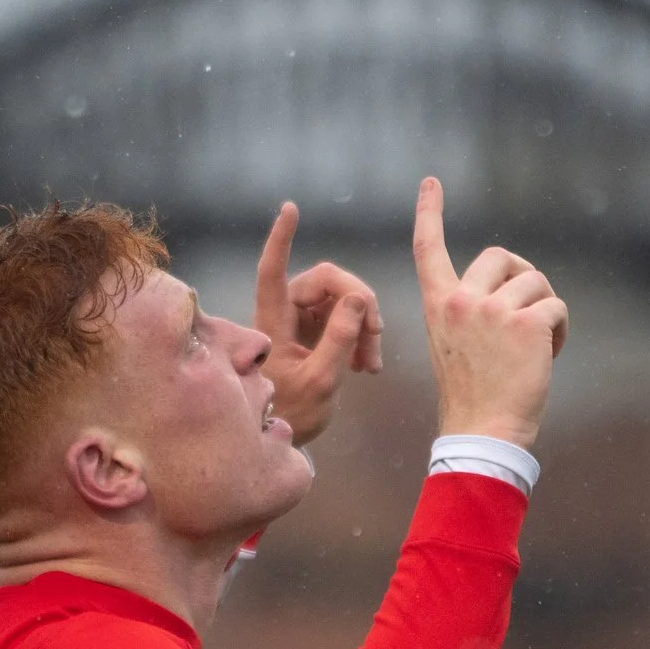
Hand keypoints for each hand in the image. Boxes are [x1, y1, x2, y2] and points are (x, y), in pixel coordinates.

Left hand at [255, 202, 381, 444]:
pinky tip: (366, 366)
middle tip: (376, 340)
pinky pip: (344, 321)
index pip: (273, 270)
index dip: (281, 238)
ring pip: (341, 301)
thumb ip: (339, 339)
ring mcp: (300, 323)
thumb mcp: (320, 381)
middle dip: (359, 305)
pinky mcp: (313, 335)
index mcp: (273, 320)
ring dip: (363, 326)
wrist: (280, 439)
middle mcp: (284, 313)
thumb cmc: (290, 414)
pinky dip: (359, 338)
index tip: (290, 208)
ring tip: (371, 365)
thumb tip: (359, 298)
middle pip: (327, 282)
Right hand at [411, 177, 567, 449]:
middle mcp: (462, 301)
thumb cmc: (475, 395)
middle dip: (522, 278)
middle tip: (529, 313)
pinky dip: (561, 329)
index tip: (431, 182)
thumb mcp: (456, 345)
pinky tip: (551, 354)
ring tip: (538, 347)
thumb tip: (511, 286)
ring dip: (545, 310)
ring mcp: (494, 310)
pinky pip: (556, 306)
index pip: (428, 250)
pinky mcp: (527, 323)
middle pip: (502, 257)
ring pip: (536, 283)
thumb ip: (472, 310)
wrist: (484, 432)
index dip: (429, 213)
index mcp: (439, 306)